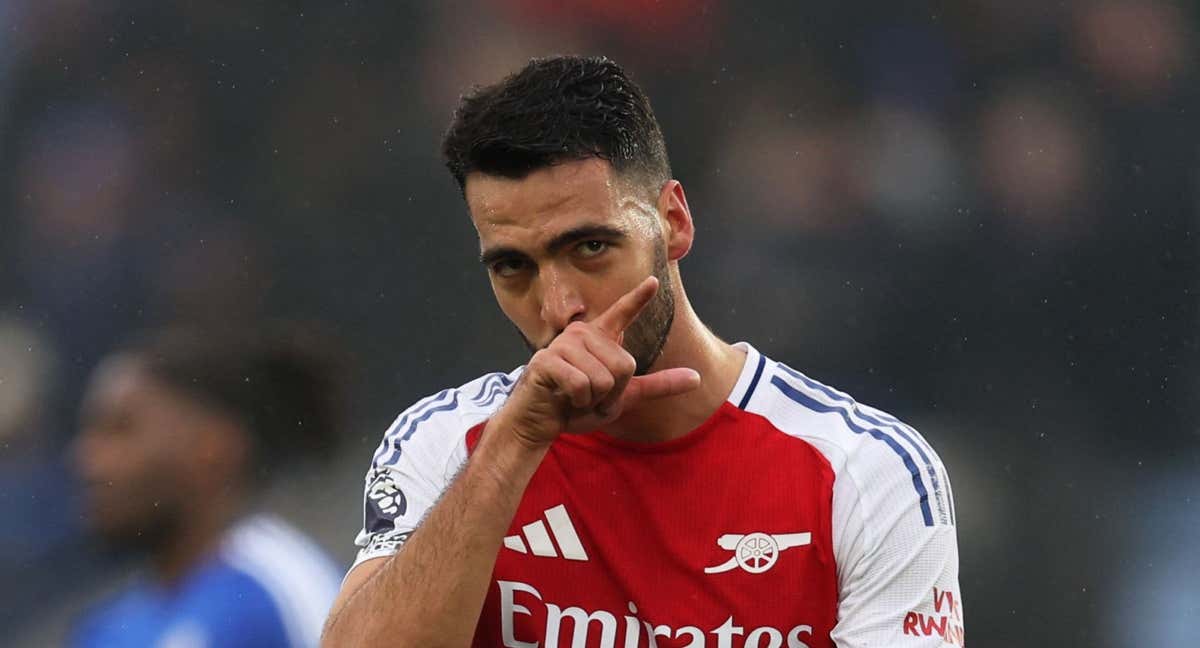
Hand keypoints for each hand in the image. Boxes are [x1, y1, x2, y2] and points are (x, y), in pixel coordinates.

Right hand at [496, 276, 700, 446]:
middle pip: (625, 365)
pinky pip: (583, 386)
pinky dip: (578, 402)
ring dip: (594, 400)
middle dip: (613, 393)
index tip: (653, 281)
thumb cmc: (578, 405)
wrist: (540, 422)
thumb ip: (658, 385)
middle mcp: (582, 333)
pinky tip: (563, 397)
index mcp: (600, 338)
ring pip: (605, 379)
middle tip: (590, 396)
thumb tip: (698, 378)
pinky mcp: (547, 361)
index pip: (623, 313)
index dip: (638, 298)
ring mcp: (563, 344)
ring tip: (575, 396)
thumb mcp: (624, 397)